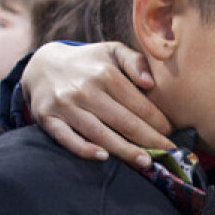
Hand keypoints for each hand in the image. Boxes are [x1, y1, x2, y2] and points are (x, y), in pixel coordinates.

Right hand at [23, 41, 173, 167]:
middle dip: (149, 140)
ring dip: (125, 151)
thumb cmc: (89, 63)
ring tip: (146, 163)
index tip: (173, 135)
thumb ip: (134, 61)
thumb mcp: (112, 51)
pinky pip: (67, 138)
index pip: (139, 104)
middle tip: (169, 155)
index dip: (159, 122)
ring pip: (99, 133)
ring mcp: (64, 105)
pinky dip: (84, 149)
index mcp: (105, 73)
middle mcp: (84, 89)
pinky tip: (103, 157)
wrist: (42, 66)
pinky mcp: (47, 118)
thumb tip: (150, 83)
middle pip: (123, 121)